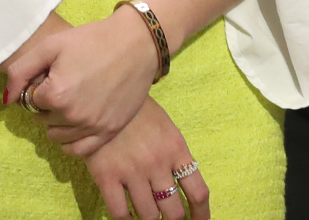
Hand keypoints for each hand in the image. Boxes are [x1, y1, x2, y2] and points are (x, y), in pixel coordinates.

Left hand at [3, 10, 161, 155]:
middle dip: (49, 103)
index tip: (56, 72)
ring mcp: (93, 125)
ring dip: (59, 121)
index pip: (30, 100)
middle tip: (69, 82)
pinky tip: (76, 124)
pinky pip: (79, 150)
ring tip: (76, 98)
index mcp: (56, 95)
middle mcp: (73, 115)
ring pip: (56, 135)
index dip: (40, 85)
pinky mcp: (110, 129)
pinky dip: (71, 141)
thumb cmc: (94, 39)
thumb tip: (8, 100)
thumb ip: (20, 72)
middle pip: (42, 118)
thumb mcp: (51, 45)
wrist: (139, 41)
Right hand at [83, 99, 208, 219]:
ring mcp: (132, 173)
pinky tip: (127, 218)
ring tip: (149, 219)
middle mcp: (158, 165)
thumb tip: (183, 186)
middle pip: (173, 211)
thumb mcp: (169, 132)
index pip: (198, 192)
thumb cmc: (141, 116)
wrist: (108, 101)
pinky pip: (120, 212)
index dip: (201, 214)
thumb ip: (176, 158)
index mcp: (178, 152)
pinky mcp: (107, 178)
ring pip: (148, 216)